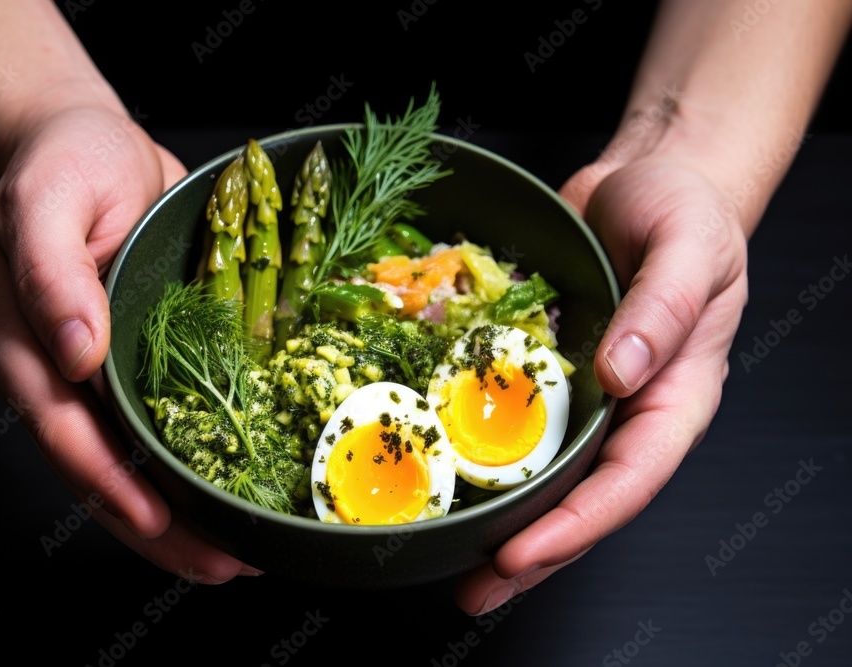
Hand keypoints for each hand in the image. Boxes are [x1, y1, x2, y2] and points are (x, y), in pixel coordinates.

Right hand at [0, 105, 256, 582]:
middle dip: (160, 527)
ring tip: (236, 554)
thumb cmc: (64, 164)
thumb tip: (74, 352)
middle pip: (104, 470)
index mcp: (26, 345)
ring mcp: (103, 373)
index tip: (161, 520)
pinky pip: (165, 426)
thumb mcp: (48, 200)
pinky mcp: (141, 361)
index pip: (67, 434)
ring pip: (136, 462)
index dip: (112, 484)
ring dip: (182, 515)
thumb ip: (52, 272)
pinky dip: (196, 464)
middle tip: (222, 565)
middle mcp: (63, 373)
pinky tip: (232, 490)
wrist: (92, 144)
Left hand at [454, 139, 749, 613]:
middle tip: (477, 589)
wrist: (645, 182)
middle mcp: (626, 410)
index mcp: (674, 396)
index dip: (578, 524)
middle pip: (582, 498)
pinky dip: (478, 455)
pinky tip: (442, 480)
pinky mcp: (543, 375)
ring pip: (544, 475)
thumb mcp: (691, 247)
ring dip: (501, 522)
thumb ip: (663, 309)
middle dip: (533, 553)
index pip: (630, 478)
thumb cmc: (685, 212)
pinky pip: (510, 423)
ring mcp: (583, 397)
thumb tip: (621, 373)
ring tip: (452, 564)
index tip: (524, 553)